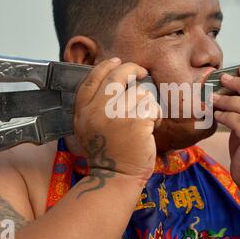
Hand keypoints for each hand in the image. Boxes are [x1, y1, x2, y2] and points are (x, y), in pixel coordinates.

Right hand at [74, 58, 161, 182]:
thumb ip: (95, 106)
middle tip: (142, 72)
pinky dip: (156, 115)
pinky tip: (151, 127)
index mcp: (83, 111)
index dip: (106, 66)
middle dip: (132, 69)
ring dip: (147, 104)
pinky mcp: (136, 122)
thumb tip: (114, 81)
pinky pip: (151, 106)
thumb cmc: (108, 153)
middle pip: (117, 76)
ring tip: (145, 120)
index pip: (92, 78)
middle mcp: (96, 111)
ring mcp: (116, 116)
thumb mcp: (90, 128)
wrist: (116, 177)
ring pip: (140, 92)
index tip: (118, 61)